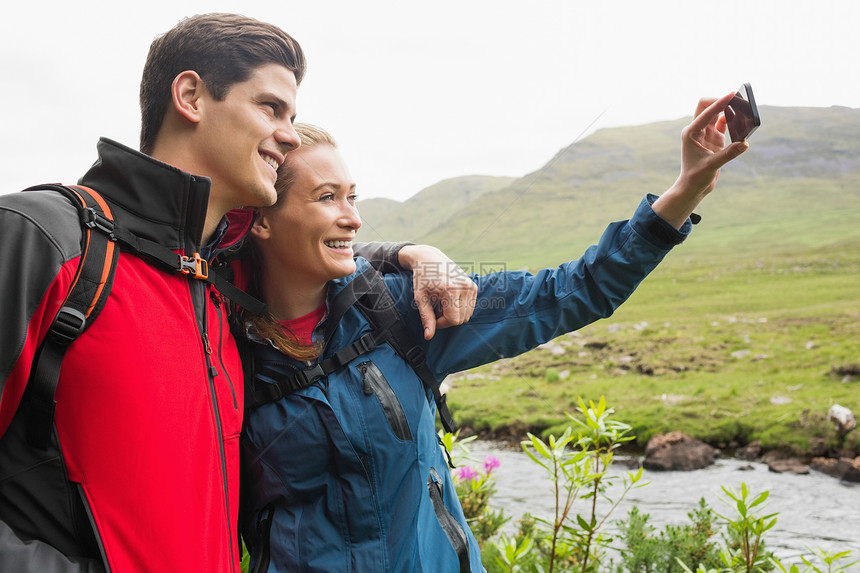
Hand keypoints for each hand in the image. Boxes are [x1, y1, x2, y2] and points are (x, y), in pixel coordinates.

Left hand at [397, 245, 476, 338]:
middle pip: (461, 319)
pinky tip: (449, 300)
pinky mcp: (473, 286)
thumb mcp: (420, 298)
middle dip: (447, 319)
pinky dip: (460, 308)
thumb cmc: (421, 278)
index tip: (432, 318)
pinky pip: (469, 307)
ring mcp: (471, 286)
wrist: (428, 258)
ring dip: (454, 314)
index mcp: (451, 290)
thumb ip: (426, 317)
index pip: (453, 320)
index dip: (441, 324)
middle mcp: (464, 287)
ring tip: (441, 304)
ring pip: (467, 315)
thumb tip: (429, 336)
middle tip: (435, 310)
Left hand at [652, 93, 749, 227]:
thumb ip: (728, 154)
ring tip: (741, 108)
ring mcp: (705, 132)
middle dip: (719, 100)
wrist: (693, 187)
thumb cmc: (696, 177)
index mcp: (691, 132)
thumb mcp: (711, 165)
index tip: (732, 94)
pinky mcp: (713, 137)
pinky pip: (722, 122)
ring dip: (727, 108)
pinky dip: (731, 119)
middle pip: (706, 105)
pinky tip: (741, 120)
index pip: (706, 112)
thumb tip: (745, 143)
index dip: (719, 102)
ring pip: (715, 112)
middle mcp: (696, 129)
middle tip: (736, 100)